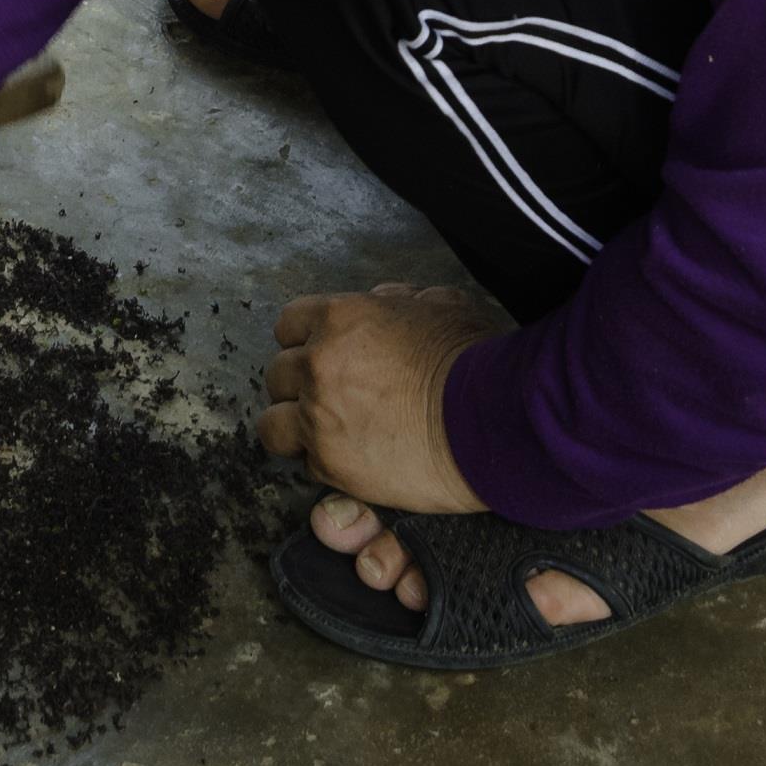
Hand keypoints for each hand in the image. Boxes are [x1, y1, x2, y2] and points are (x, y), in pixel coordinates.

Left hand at [256, 283, 500, 517]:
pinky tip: (352, 461)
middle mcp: (318, 366)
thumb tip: (383, 300)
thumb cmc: (475, 362)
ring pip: (273, 425)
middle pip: (278, 375)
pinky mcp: (332, 465)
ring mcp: (318, 417)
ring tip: (327, 435)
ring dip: (295, 428)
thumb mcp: (440, 306)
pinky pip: (306, 465)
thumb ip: (398, 300)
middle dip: (300, 386)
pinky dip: (323, 465)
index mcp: (339, 319)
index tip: (321, 357)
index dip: (306, 342)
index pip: (289, 325)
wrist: (491, 421)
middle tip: (330, 399)